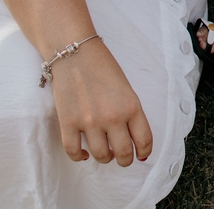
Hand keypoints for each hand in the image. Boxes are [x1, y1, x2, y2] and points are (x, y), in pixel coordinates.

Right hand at [50, 40, 152, 164]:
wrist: (76, 53)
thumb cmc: (104, 68)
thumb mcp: (127, 89)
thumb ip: (131, 112)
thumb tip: (134, 138)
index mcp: (132, 107)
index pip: (144, 140)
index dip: (145, 152)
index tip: (142, 156)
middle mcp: (113, 117)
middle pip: (123, 153)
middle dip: (125, 160)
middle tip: (123, 158)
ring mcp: (89, 121)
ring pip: (101, 155)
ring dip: (105, 158)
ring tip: (105, 153)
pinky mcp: (68, 122)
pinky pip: (74, 151)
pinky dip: (80, 157)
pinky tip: (85, 153)